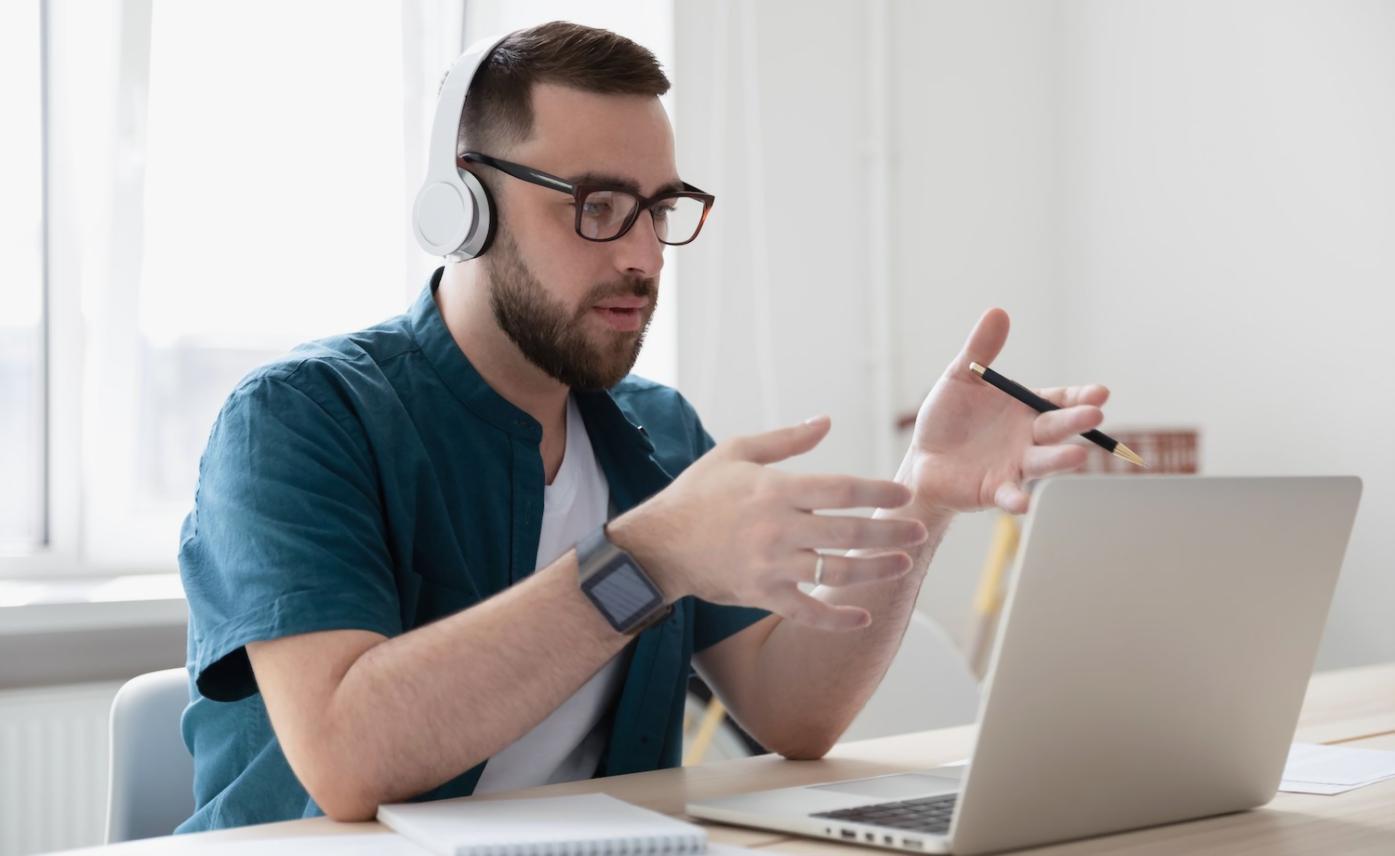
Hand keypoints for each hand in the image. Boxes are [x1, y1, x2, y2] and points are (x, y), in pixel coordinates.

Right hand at [606, 417, 928, 630]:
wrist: (658, 545)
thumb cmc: (697, 493)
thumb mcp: (735, 452)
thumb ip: (786, 440)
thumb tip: (826, 421)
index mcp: (775, 489)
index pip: (840, 488)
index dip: (878, 490)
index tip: (905, 493)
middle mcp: (777, 527)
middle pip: (848, 531)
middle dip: (889, 532)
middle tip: (918, 532)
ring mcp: (770, 564)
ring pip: (834, 570)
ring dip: (875, 570)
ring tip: (903, 565)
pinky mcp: (762, 593)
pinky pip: (806, 610)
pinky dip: (836, 617)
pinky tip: (862, 617)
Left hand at [906, 308, 1110, 514]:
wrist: (924, 458)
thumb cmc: (948, 418)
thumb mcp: (960, 378)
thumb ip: (980, 349)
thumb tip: (998, 311)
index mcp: (1024, 408)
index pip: (1058, 400)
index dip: (1080, 397)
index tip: (1100, 392)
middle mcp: (1028, 437)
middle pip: (1056, 429)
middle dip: (1075, 422)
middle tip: (1095, 415)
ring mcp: (1015, 465)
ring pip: (1042, 462)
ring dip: (1060, 459)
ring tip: (1077, 456)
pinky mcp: (996, 490)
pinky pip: (1010, 495)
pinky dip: (1017, 499)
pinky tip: (1024, 502)